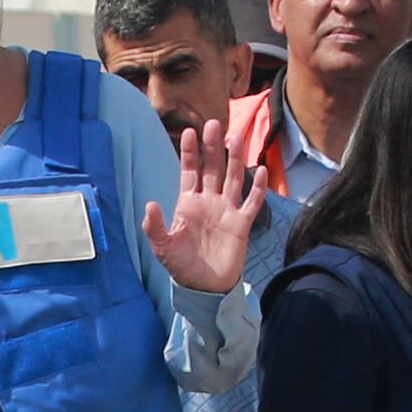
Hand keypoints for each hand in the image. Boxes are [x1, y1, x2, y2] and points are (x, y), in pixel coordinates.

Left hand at [142, 121, 265, 293]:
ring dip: (234, 159)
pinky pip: (252, 202)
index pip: (189, 172)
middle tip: (213, 124)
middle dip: (212, 147)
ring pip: (232, 178)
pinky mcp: (242, 224)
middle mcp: (209, 201)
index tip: (189, 131)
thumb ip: (154, 227)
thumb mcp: (163, 247)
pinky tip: (261, 170)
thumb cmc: (182, 266)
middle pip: (212, 168)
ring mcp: (227, 210)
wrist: (204, 287)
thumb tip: (150, 204)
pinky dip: (257, 187)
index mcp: (188, 203)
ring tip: (235, 138)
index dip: (189, 153)